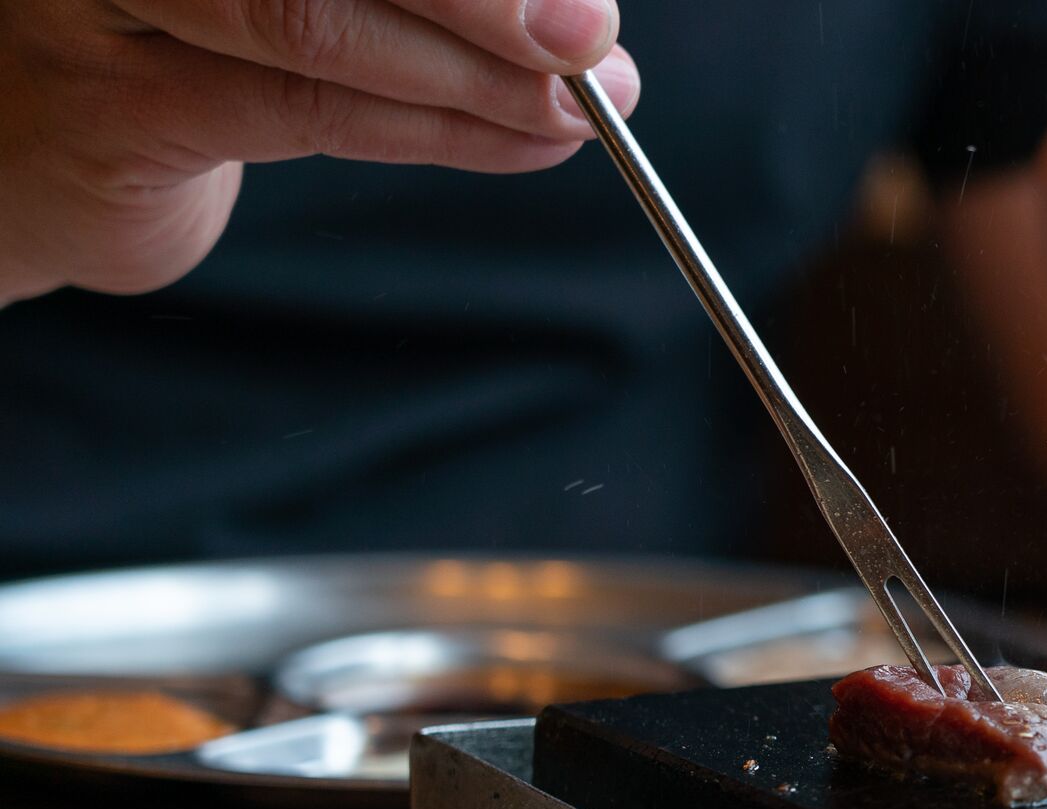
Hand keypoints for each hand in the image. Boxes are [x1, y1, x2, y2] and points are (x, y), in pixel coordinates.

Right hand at [0, 0, 638, 302]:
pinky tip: (521, 143)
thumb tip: (571, 4)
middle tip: (589, 36)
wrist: (30, 153)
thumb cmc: (188, 37)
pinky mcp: (109, 102)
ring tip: (577, 109)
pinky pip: (301, 110)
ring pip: (314, 20)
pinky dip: (436, 133)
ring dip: (475, 76)